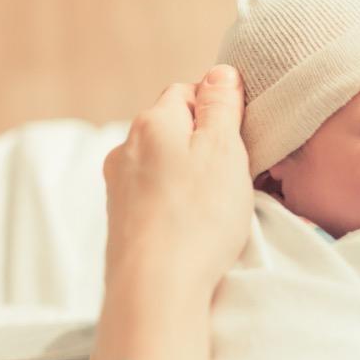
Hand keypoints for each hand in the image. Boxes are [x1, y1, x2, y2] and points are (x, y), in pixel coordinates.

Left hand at [102, 65, 252, 298]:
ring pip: (162, 163)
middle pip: (172, 128)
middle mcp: (127, 147)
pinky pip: (154, 195)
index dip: (217, 109)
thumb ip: (222, 107)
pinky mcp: (121, 219)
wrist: (156, 286)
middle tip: (234, 171)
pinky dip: (175, 202)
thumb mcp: (224, 149)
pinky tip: (193, 225)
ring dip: (188, 174)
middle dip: (202, 142)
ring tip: (216, 203)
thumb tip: (221, 73)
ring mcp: (119, 185)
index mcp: (153, 122)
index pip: (187, 92)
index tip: (240, 136)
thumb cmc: (198, 216)